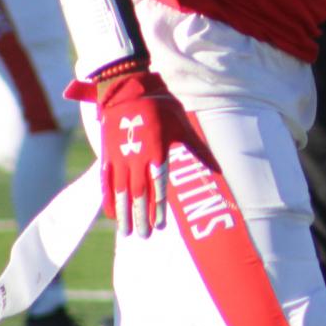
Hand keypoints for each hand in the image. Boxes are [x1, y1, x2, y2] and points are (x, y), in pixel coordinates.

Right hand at [64, 71, 206, 236]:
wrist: (127, 89)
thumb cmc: (160, 106)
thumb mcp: (182, 126)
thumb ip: (198, 150)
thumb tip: (218, 168)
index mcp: (156, 151)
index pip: (158, 186)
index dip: (159, 208)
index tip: (162, 226)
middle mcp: (136, 157)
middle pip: (139, 194)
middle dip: (141, 217)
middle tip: (144, 236)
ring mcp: (119, 156)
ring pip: (121, 191)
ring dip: (124, 213)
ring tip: (127, 232)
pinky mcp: (107, 154)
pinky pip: (106, 180)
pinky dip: (108, 198)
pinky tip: (111, 213)